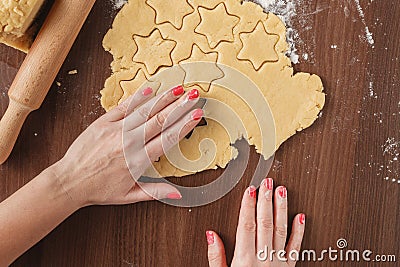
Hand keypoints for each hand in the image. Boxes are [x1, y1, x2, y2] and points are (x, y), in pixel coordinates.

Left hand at [52, 86, 202, 207]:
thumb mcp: (129, 196)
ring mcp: (114, 130)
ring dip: (163, 99)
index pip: (167, 138)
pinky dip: (137, 98)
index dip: (184, 125)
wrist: (69, 181)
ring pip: (143, 111)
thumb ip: (155, 192)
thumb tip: (178, 193)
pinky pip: (123, 107)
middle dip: (179, 106)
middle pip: (159, 120)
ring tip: (178, 89)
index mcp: (137, 161)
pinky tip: (150, 89)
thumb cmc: (99, 189)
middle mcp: (128, 143)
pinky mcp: (102, 123)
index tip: (197, 115)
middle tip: (194, 95)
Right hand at [206, 179, 304, 265]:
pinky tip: (301, 216)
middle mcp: (262, 259)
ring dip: (281, 209)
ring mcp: (278, 263)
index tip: (250, 190)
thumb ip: (216, 257)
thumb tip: (211, 235)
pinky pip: (296, 248)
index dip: (248, 206)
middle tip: (267, 182)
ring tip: (282, 191)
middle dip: (265, 200)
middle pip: (264, 223)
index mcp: (244, 260)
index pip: (246, 225)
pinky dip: (299, 231)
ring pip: (280, 230)